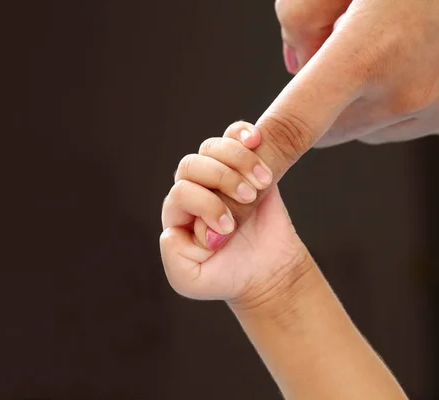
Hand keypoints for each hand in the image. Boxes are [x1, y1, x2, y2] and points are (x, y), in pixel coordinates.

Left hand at [160, 122, 308, 303]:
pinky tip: (256, 141)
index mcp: (177, 213)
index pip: (182, 191)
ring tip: (260, 182)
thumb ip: (173, 258)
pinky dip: (245, 133)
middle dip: (223, 179)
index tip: (230, 228)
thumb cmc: (227, 277)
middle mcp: (194, 189)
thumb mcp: (191, 280)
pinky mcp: (246, 165)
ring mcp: (220, 175)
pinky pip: (237, 136)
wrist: (266, 272)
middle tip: (248, 199)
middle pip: (193, 164)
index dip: (206, 204)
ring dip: (239, 160)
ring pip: (214, 147)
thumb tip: (172, 229)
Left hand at [270, 0, 438, 145]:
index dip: (266, 155)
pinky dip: (420, 98)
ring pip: (380, 127)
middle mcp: (410, 90)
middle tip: (350, 54)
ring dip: (376, 100)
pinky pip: (426, 120)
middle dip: (327, 104)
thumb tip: (296, 68)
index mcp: (368, 50)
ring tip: (405, 46)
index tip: (242, 186)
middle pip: (334, 129)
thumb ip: (302, 16)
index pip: (298, 122)